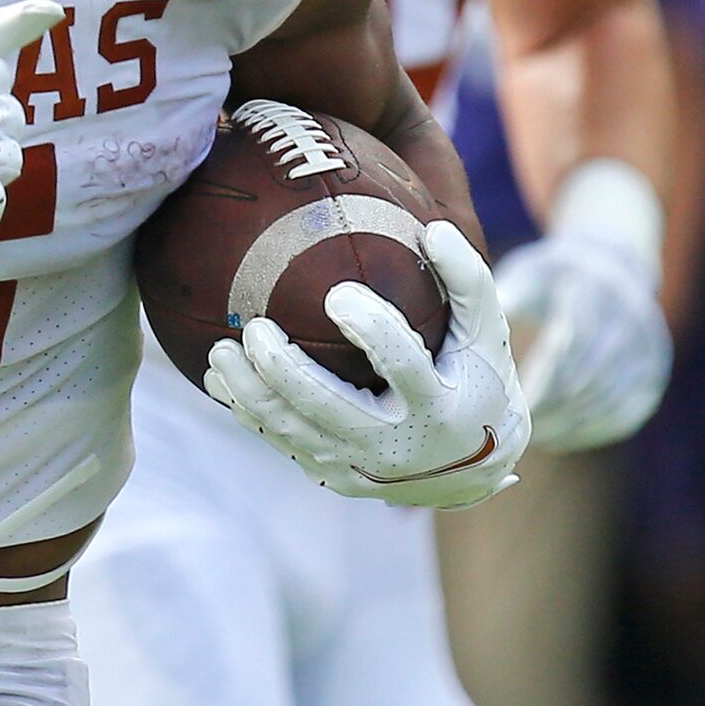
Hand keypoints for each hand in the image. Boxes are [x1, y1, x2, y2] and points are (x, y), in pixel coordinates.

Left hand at [204, 221, 529, 509]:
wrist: (472, 468)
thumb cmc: (475, 379)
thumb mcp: (485, 333)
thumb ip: (466, 280)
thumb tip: (433, 229)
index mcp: (438, 406)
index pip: (401, 366)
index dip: (371, 329)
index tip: (338, 295)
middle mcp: (396, 445)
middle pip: (327, 407)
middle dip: (283, 369)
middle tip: (256, 328)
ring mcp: (361, 466)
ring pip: (291, 430)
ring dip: (248, 392)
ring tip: (219, 350)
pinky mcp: (336, 476)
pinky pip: (282, 443)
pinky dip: (247, 413)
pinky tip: (220, 380)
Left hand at [496, 229, 671, 451]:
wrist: (614, 264)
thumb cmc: (553, 274)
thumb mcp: (528, 274)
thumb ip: (503, 299)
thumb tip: (458, 323)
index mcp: (594, 295)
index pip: (570, 345)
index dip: (542, 378)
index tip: (511, 400)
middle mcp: (629, 323)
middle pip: (590, 378)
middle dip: (552, 407)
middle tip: (513, 430)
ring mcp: (647, 351)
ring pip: (609, 400)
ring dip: (570, 423)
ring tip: (531, 438)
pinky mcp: (652, 373)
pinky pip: (627, 412)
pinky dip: (593, 429)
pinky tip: (561, 437)